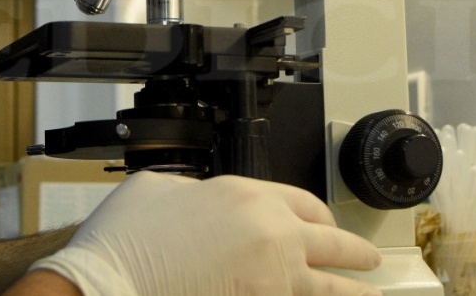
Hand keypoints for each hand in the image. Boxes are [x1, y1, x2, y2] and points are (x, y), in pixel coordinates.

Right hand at [29, 172, 382, 295]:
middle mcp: (272, 233)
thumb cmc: (124, 242)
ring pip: (332, 289)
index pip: (305, 204)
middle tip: (369, 262)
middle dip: (356, 255)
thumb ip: (196, 194)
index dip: (321, 219)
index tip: (328, 228)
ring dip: (356, 294)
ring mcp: (274, 280)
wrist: (105, 287)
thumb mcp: (159, 190)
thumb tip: (204, 205)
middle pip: (332, 243)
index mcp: (248, 194)